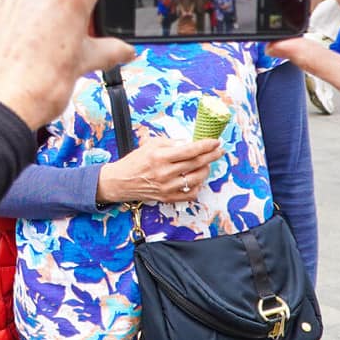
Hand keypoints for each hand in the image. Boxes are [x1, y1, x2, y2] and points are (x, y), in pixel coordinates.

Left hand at [0, 0, 139, 129]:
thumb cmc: (37, 85)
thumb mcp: (83, 64)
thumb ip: (108, 49)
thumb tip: (123, 49)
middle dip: (85, 0)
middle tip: (86, 33)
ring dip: (59, 8)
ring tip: (57, 45)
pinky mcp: (1, 0)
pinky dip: (38, 13)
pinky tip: (37, 42)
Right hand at [96, 137, 223, 205]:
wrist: (120, 181)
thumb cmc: (135, 162)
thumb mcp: (150, 145)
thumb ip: (171, 143)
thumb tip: (189, 142)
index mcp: (160, 156)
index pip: (189, 150)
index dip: (205, 145)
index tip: (215, 142)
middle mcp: (164, 173)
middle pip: (196, 163)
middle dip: (211, 156)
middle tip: (219, 151)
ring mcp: (167, 187)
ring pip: (196, 179)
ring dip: (206, 170)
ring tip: (207, 164)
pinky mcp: (167, 198)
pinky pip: (190, 194)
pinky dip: (197, 186)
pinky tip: (197, 179)